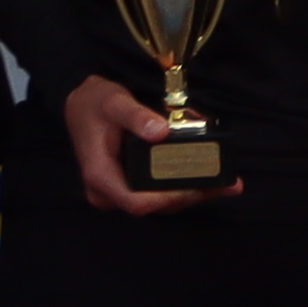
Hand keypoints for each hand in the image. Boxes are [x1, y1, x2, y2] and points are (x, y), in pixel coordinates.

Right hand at [64, 73, 230, 216]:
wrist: (81, 105)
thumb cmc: (94, 104)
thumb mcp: (113, 101)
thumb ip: (136, 116)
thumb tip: (161, 131)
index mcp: (100, 176)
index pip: (137, 201)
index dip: (169, 198)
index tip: (197, 185)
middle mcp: (108, 192)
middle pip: (154, 205)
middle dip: (191, 194)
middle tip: (224, 183)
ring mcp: (119, 192)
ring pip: (160, 202)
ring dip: (193, 192)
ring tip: (225, 181)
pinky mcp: (131, 186)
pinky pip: (159, 192)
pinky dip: (184, 184)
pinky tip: (208, 176)